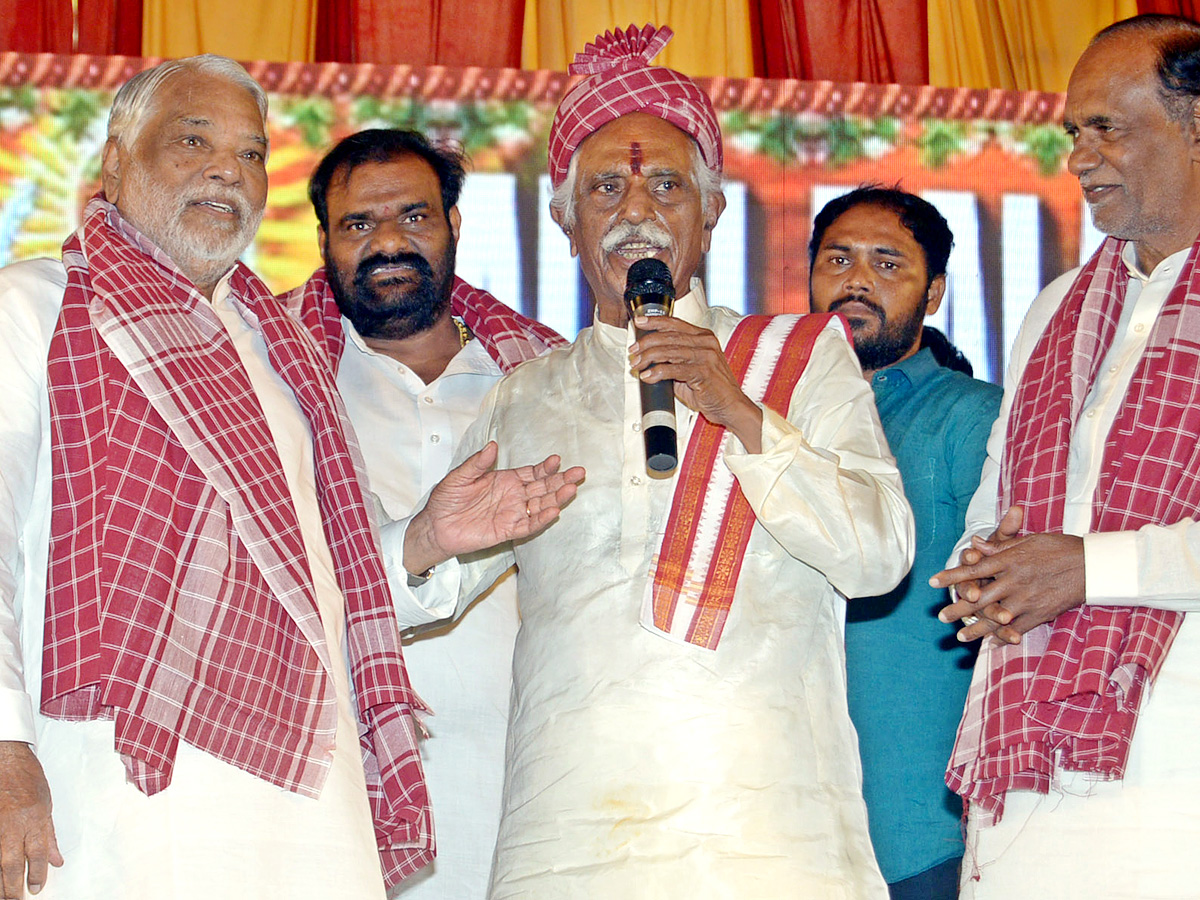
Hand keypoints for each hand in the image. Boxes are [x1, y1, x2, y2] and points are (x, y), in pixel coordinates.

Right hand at [0, 742, 61, 896]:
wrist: (6, 758)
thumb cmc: (27, 778)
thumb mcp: (46, 804)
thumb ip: (49, 835)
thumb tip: (56, 861)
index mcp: (35, 818)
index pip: (38, 853)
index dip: (39, 874)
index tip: (37, 888)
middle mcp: (14, 824)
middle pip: (13, 863)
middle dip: (14, 886)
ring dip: (0, 881)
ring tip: (3, 895)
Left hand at [404, 441, 584, 574]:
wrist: (435, 526)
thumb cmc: (446, 499)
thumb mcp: (459, 476)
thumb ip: (477, 463)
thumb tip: (492, 445)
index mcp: (505, 480)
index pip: (532, 473)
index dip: (545, 467)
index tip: (557, 460)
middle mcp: (513, 496)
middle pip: (543, 488)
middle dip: (561, 480)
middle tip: (579, 473)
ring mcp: (512, 513)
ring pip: (540, 505)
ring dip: (556, 498)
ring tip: (571, 490)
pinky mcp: (507, 531)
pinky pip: (528, 525)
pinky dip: (541, 519)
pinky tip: (554, 511)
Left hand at [629, 316, 762, 451]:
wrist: (730, 406)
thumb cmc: (711, 388)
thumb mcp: (691, 368)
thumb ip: (673, 359)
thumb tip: (649, 357)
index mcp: (703, 337)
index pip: (675, 323)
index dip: (654, 321)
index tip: (639, 322)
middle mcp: (706, 343)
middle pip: (668, 336)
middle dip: (645, 343)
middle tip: (633, 352)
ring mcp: (706, 357)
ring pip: (668, 351)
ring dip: (648, 358)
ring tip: (637, 366)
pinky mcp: (703, 372)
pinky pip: (674, 369)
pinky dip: (657, 372)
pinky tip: (648, 376)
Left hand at [932, 506, 1084, 643]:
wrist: (1091, 565)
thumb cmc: (1057, 547)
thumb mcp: (1027, 541)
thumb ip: (999, 545)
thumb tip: (974, 544)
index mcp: (1008, 561)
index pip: (972, 569)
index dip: (951, 576)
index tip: (932, 582)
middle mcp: (1013, 582)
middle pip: (979, 598)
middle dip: (958, 608)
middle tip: (941, 616)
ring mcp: (1026, 600)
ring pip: (995, 618)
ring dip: (976, 628)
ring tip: (959, 637)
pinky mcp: (1040, 614)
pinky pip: (1018, 628)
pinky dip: (1004, 636)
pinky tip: (992, 643)